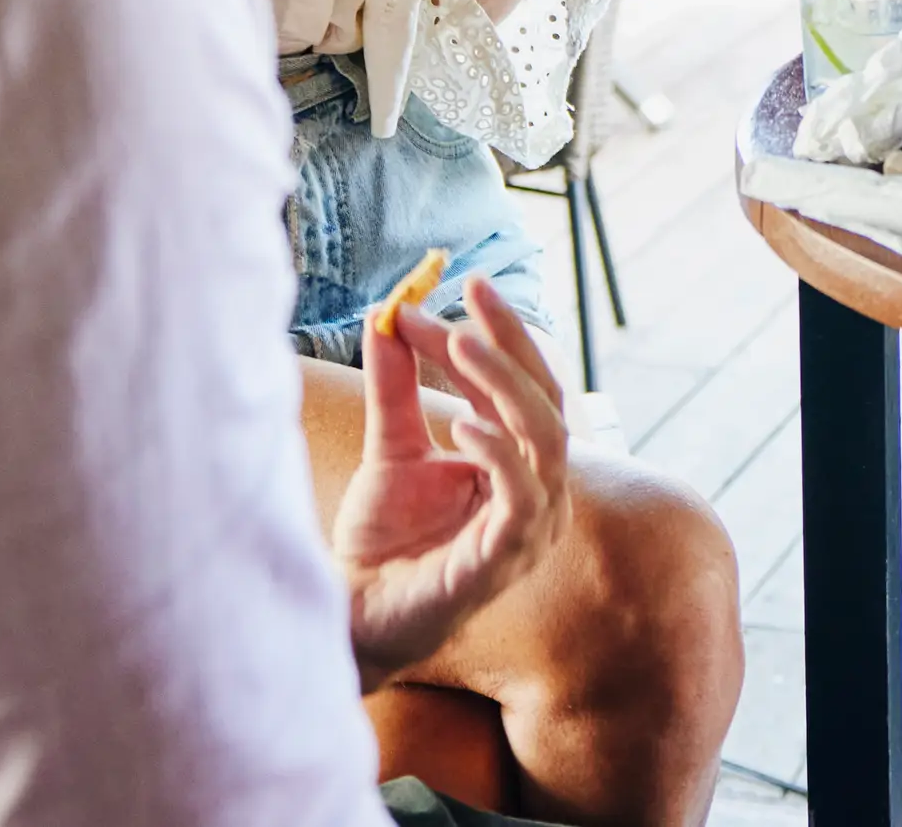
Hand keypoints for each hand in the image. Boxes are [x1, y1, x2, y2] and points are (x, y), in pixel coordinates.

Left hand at [333, 279, 571, 686]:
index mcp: (520, 463)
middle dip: (513, 340)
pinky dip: (498, 452)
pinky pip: (522, 496)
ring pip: (546, 438)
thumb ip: (398, 386)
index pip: (523, 383)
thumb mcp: (391, 447)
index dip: (493, 333)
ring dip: (505, 384)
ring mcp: (530, 528)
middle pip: (548, 399)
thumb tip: (390, 310)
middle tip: (471, 293)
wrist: (352, 615)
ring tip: (459, 340)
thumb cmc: (382, 541)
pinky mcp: (505, 560)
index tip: (450, 287)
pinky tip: (459, 423)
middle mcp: (539, 491)